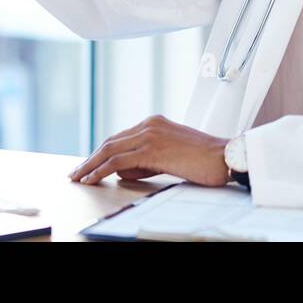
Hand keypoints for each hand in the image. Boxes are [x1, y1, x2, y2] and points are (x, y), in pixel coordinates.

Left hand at [68, 115, 231, 186]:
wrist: (226, 156)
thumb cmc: (205, 161)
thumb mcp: (170, 158)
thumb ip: (146, 162)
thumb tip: (121, 171)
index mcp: (155, 123)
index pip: (120, 138)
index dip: (101, 152)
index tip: (88, 164)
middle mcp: (150, 125)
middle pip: (110, 142)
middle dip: (90, 159)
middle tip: (76, 172)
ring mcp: (150, 135)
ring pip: (110, 150)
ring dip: (90, 165)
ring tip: (78, 177)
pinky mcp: (152, 149)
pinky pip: (118, 161)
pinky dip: (101, 170)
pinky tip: (92, 179)